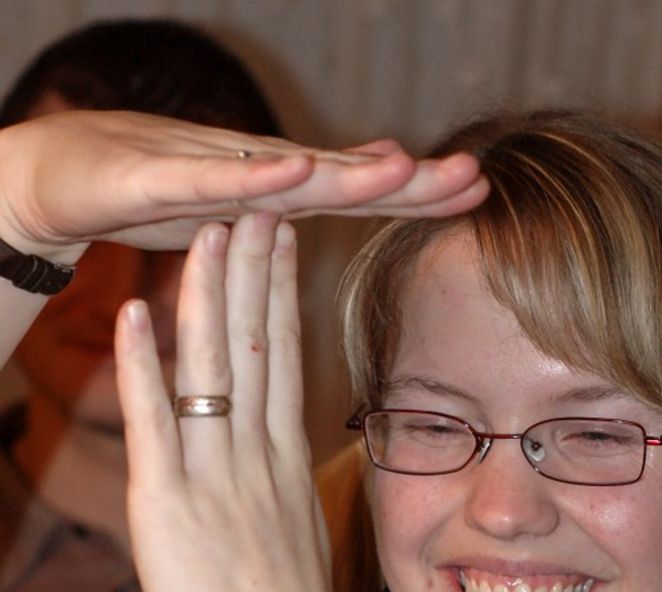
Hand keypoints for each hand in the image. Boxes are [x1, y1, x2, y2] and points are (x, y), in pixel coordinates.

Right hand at [0, 111, 487, 262]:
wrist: (55, 173)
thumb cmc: (148, 194)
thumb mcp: (231, 218)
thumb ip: (287, 225)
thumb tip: (326, 222)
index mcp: (273, 192)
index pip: (357, 195)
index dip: (416, 196)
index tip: (479, 195)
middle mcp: (251, 173)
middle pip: (341, 178)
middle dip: (407, 179)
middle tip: (470, 173)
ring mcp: (208, 170)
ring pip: (286, 172)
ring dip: (347, 172)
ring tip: (405, 168)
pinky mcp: (155, 177)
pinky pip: (212, 183)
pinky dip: (255, 178)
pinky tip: (294, 173)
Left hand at [115, 212, 343, 591]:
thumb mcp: (299, 553)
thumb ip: (282, 504)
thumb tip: (276, 484)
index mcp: (286, 472)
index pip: (285, 367)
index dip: (281, 302)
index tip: (284, 250)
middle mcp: (257, 462)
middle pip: (257, 350)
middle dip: (256, 275)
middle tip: (259, 205)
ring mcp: (216, 479)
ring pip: (214, 370)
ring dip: (209, 295)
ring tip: (210, 229)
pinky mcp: (170, 507)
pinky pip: (158, 422)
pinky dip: (145, 365)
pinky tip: (139, 311)